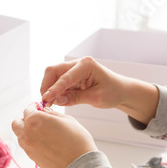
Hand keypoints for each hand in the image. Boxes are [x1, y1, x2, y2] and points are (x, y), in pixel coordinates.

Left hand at [12, 103, 97, 167]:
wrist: (80, 164)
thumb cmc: (76, 139)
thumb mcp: (66, 119)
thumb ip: (51, 114)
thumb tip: (44, 111)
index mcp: (34, 120)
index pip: (27, 110)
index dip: (33, 107)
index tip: (38, 107)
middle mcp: (27, 134)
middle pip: (16, 123)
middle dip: (24, 119)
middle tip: (37, 119)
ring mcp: (28, 148)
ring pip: (20, 136)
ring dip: (26, 132)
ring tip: (41, 132)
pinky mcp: (32, 158)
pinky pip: (27, 147)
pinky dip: (32, 143)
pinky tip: (45, 143)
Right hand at [41, 56, 158, 124]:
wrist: (121, 90)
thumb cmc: (113, 92)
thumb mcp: (96, 98)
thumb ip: (76, 98)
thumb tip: (57, 100)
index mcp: (86, 65)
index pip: (65, 77)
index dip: (54, 89)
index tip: (45, 99)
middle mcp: (78, 63)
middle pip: (53, 71)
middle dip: (47, 86)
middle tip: (47, 103)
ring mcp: (73, 68)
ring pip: (53, 76)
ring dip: (50, 90)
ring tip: (53, 104)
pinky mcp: (71, 76)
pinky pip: (57, 82)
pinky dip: (55, 91)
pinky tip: (59, 101)